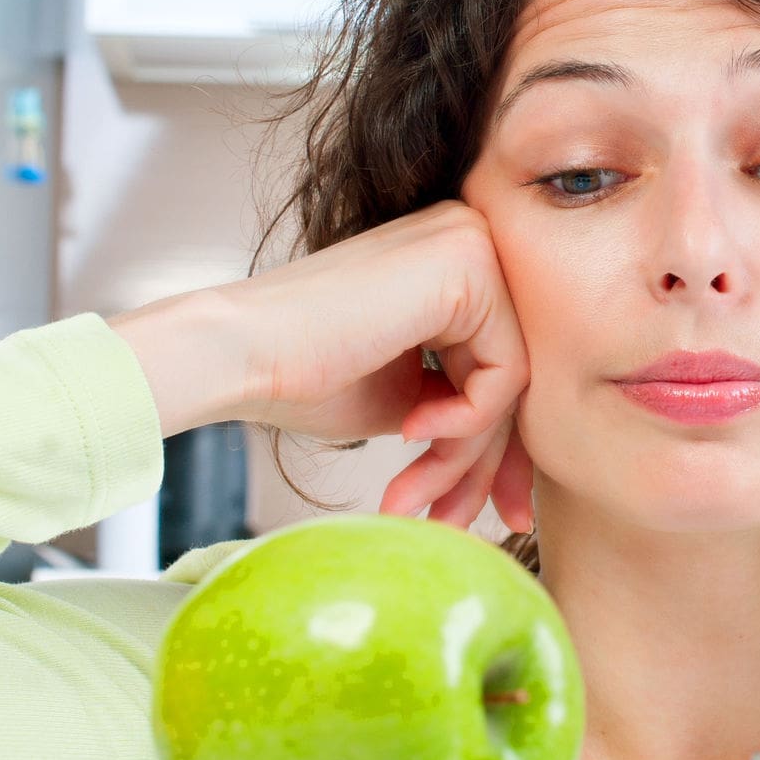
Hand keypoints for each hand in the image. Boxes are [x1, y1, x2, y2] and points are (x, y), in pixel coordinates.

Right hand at [108, 201, 536, 532]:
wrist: (238, 353)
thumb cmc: (302, 375)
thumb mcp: (409, 398)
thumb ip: (466, 409)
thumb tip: (521, 469)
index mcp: (457, 263)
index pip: (504, 365)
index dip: (498, 450)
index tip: (495, 511)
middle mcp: (472, 239)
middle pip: (513, 374)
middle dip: (484, 463)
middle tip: (454, 519)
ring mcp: (473, 245)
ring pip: (510, 381)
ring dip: (463, 455)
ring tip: (414, 494)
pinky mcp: (469, 266)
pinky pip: (504, 372)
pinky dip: (465, 421)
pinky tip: (411, 427)